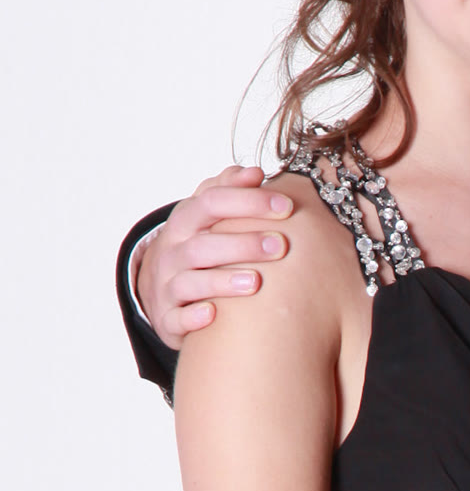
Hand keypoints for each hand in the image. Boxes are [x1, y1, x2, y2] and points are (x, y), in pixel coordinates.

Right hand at [136, 165, 293, 346]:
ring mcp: (168, 286)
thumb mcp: (206, 214)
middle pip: (203, 245)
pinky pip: (176, 319)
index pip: (212, 202)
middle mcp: (173, 252)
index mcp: (186, 221)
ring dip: (222, 281)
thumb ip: (228, 190)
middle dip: (242, 244)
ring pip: (190, 282)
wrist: (161, 287)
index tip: (287, 206)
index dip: (248, 202)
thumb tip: (255, 171)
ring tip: (256, 282)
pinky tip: (213, 315)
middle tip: (280, 246)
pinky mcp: (168, 318)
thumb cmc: (198, 244)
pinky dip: (192, 317)